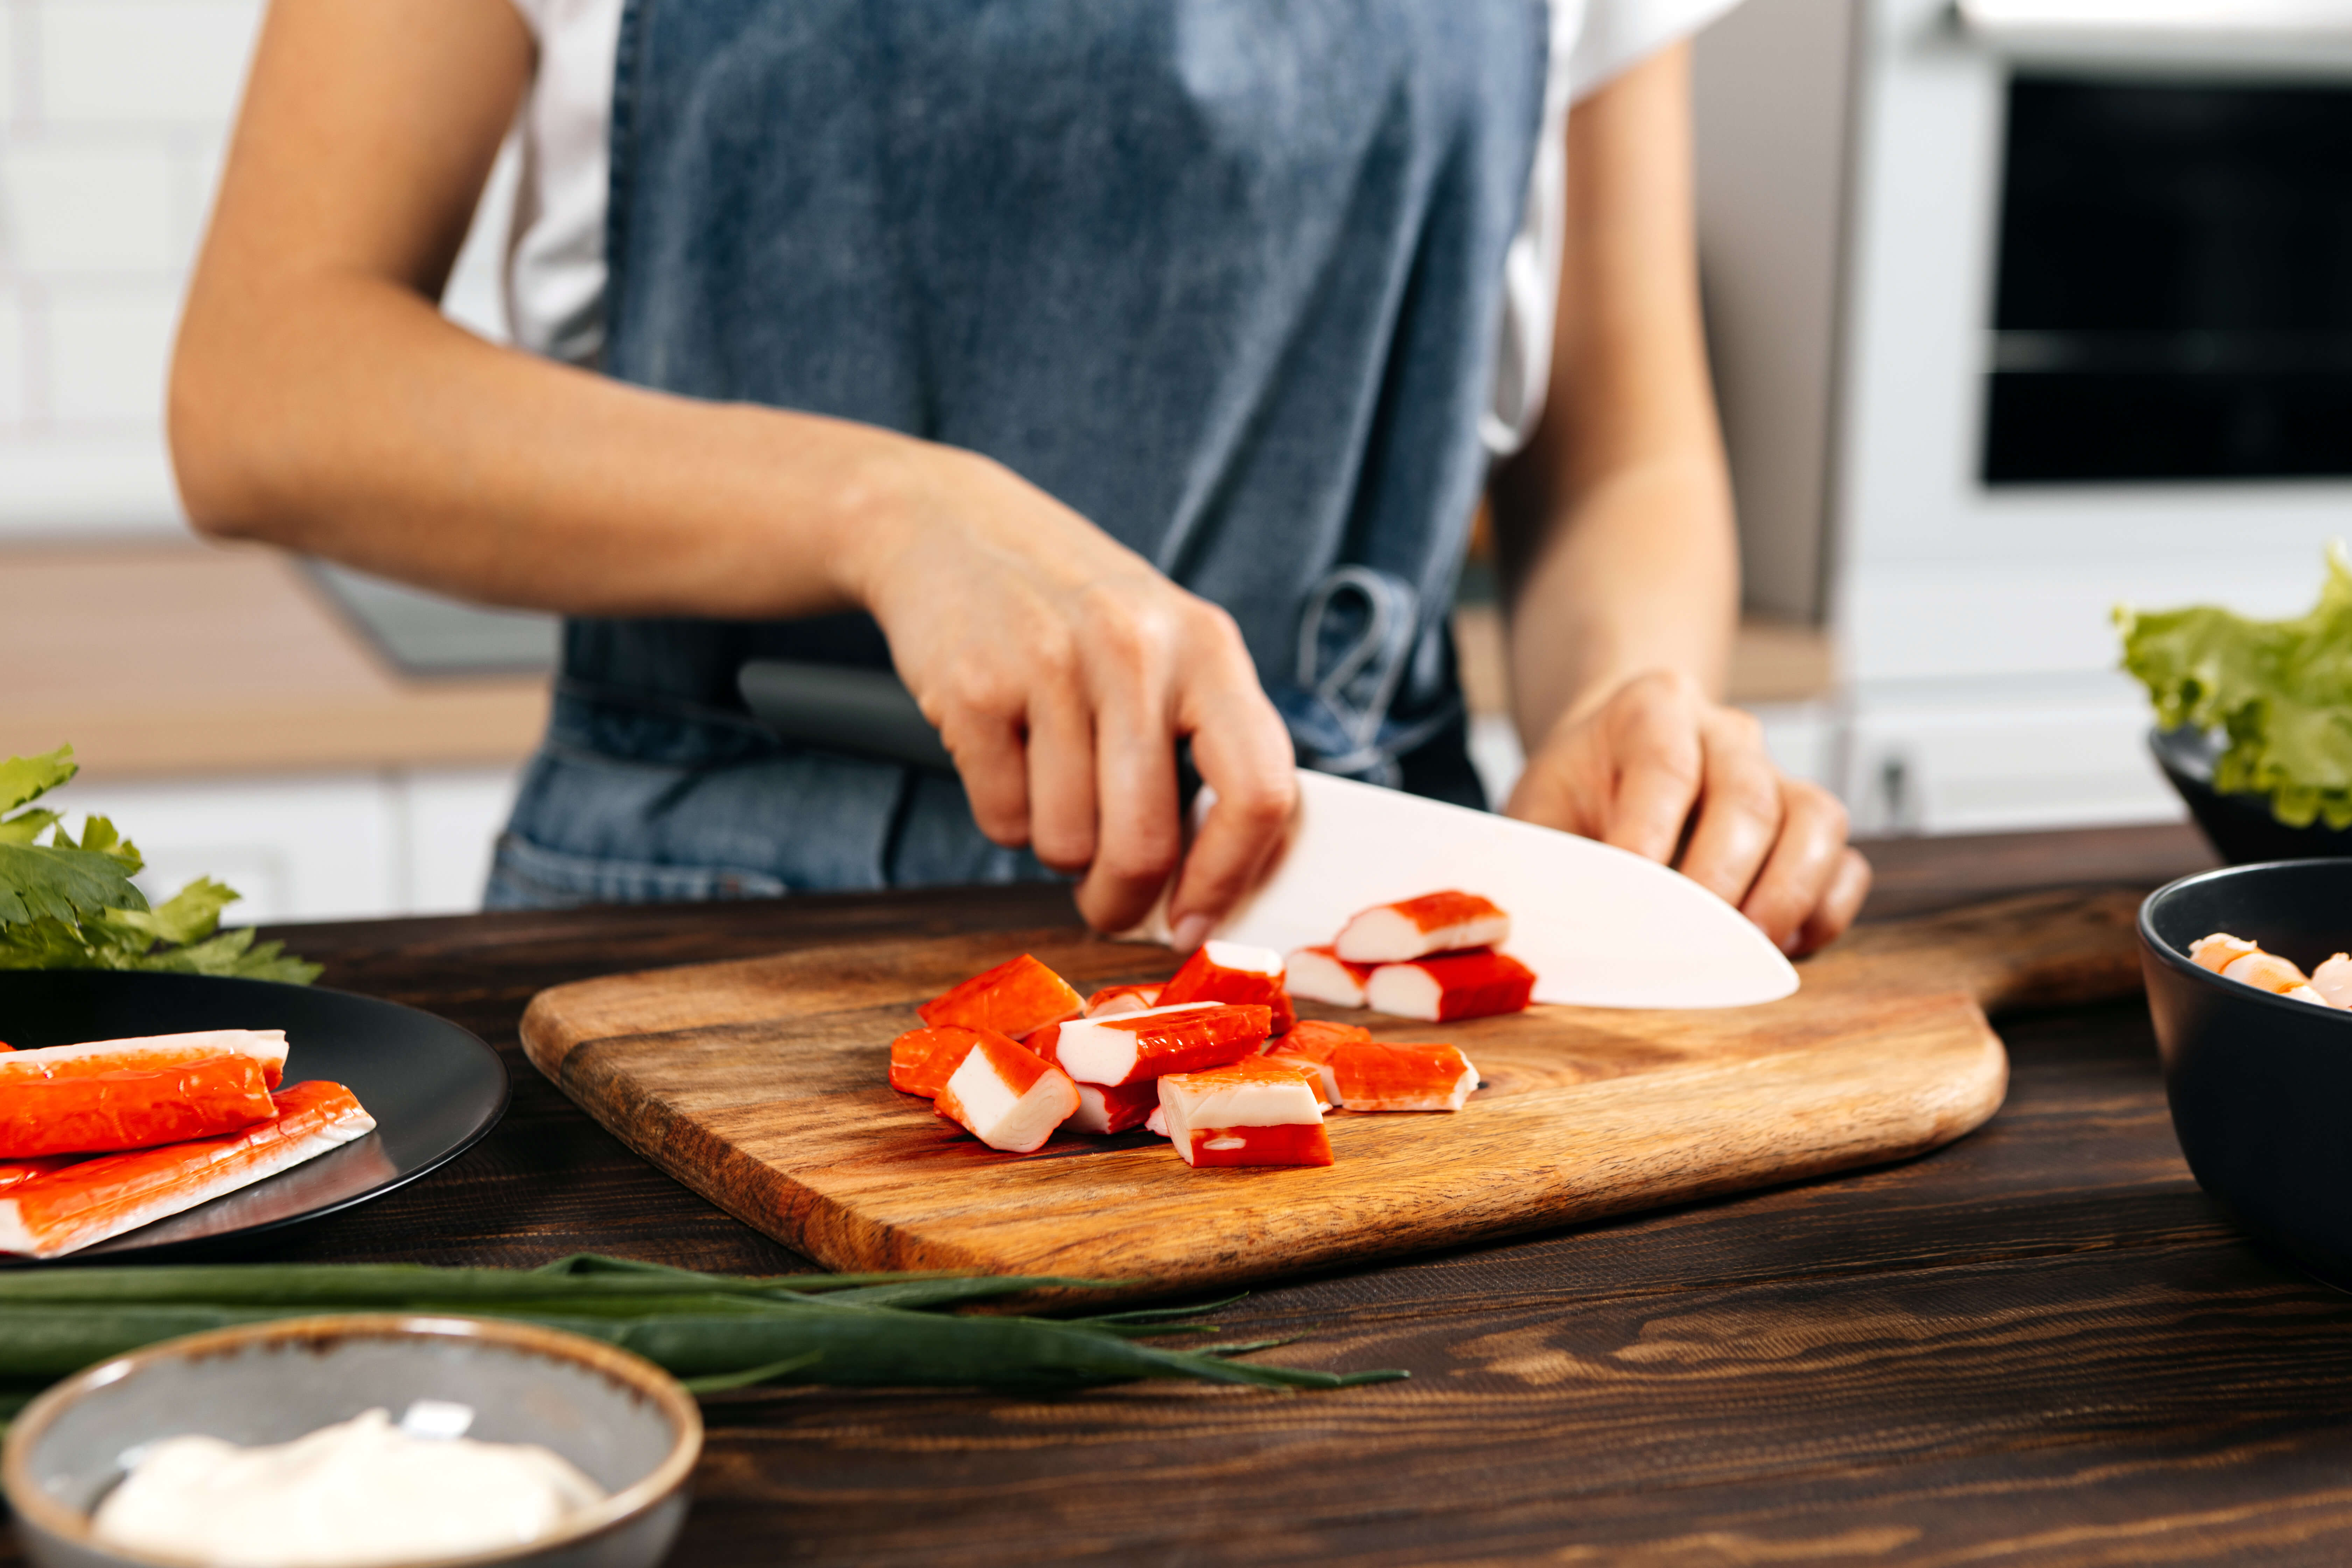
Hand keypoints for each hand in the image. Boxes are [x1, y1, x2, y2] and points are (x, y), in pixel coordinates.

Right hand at [848, 445, 1296, 937]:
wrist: (951, 526)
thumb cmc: (1077, 614)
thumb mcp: (1166, 650)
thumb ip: (1205, 750)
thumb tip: (1215, 887)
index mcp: (1209, 648)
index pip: (1260, 790)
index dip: (1231, 879)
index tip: (1201, 923)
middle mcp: (1138, 650)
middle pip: (1146, 843)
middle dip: (1124, 901)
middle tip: (1108, 906)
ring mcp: (1052, 664)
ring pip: (1066, 844)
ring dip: (1058, 847)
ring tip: (1051, 784)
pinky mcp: (973, 687)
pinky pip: (1002, 820)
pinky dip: (1005, 814)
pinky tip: (1007, 753)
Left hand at [1504, 671, 1868, 955]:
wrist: (1613, 764)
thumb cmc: (1576, 797)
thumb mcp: (1537, 811)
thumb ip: (1540, 860)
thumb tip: (1548, 930)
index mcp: (1652, 709)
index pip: (1665, 766)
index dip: (1649, 834)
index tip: (1630, 897)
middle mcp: (1727, 733)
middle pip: (1748, 797)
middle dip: (1720, 879)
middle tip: (1689, 940)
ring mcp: (1779, 776)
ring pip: (1816, 821)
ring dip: (1785, 895)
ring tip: (1744, 950)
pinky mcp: (1810, 827)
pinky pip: (1845, 864)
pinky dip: (1824, 911)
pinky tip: (1781, 946)